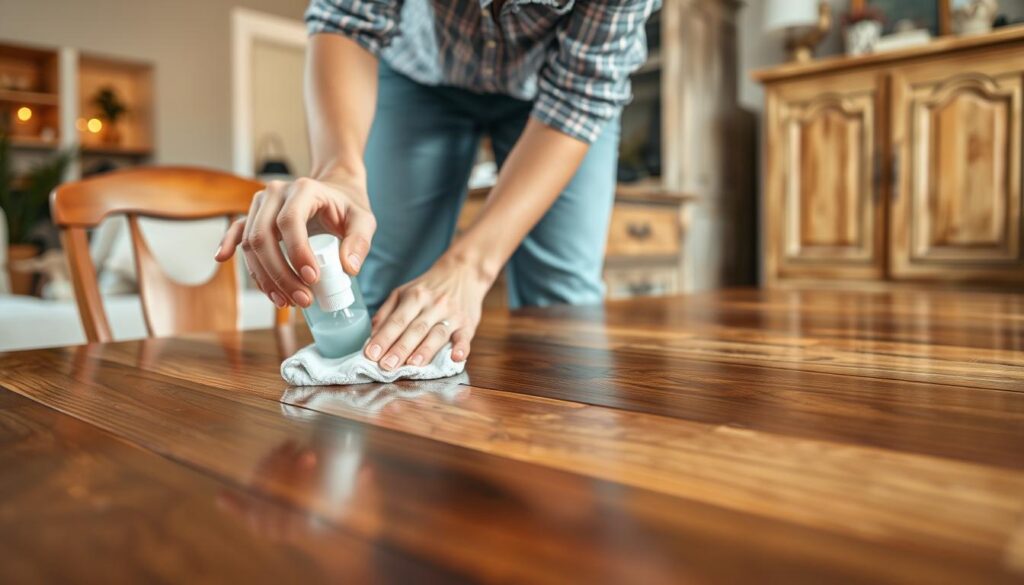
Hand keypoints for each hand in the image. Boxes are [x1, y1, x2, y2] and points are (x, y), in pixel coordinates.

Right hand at [215, 175, 375, 307]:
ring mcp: (261, 204)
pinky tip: (221, 259)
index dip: (297, 253)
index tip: (313, 279)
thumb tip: (348, 269)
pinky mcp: (254, 216)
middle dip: (280, 274)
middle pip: (263, 236)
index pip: (290, 222)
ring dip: (264, 276)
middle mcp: (275, 193)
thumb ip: (359, 242)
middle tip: (303, 299)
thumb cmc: (348, 207)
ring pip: (250, 243)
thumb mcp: (364, 220)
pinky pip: (238, 232)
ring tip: (287, 301)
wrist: (335, 191)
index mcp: (303, 189)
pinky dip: (230, 246)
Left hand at [366, 254, 491, 368]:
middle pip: (415, 329)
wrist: (462, 272)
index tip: (370, 354)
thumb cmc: (428, 287)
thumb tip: (372, 336)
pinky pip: (465, 337)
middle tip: (386, 366)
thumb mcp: (403, 292)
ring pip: (437, 334)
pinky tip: (456, 357)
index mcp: (414, 297)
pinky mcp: (468, 324)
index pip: (397, 321)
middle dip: (400, 349)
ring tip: (412, 365)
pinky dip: (461, 348)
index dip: (383, 338)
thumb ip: (386, 313)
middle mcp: (433, 305)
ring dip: (425, 351)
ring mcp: (452, 315)